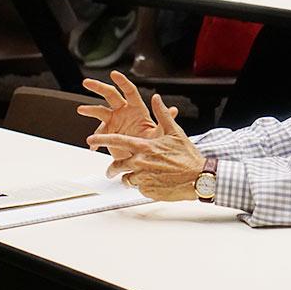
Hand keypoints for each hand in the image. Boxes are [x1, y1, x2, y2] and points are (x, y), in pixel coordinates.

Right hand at [77, 70, 176, 158]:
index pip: (130, 91)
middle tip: (87, 82)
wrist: (144, 158)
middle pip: (110, 95)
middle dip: (98, 87)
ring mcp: (114, 121)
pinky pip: (98, 134)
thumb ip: (164, 121)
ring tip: (82, 110)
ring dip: (90, 110)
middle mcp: (123, 111)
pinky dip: (95, 140)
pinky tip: (93, 146)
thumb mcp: (160, 133)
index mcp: (137, 109)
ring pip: (99, 111)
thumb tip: (174, 109)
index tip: (114, 73)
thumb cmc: (153, 143)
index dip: (122, 82)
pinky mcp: (107, 133)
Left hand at [87, 94, 204, 201]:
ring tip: (140, 177)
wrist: (199, 178)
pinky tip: (154, 183)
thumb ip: (163, 115)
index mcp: (145, 147)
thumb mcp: (175, 132)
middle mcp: (141, 163)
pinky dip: (142, 186)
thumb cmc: (188, 156)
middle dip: (112, 168)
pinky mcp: (148, 191)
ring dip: (130, 178)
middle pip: (118, 166)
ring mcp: (143, 178)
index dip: (102, 139)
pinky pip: (139, 189)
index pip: (118, 141)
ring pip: (127, 179)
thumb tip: (156, 98)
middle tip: (111, 170)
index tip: (91, 139)